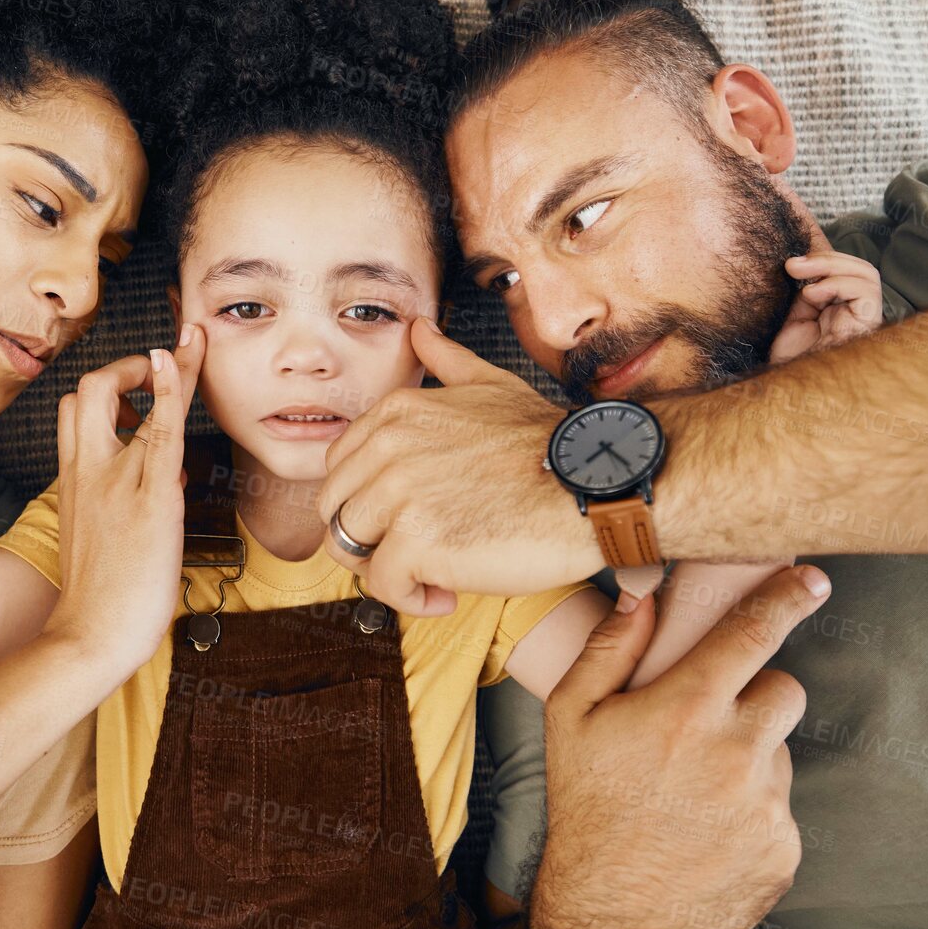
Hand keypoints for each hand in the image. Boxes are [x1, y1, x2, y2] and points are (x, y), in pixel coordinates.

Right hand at [42, 326, 205, 681]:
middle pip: (87, 391)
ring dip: (166, 365)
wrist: (90, 637)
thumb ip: (129, 496)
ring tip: (192, 343)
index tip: (144, 369)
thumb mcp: (106, 535)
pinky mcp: (150, 498)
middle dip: (126, 365)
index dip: (112, 382)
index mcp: (75, 481)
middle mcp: (87, 471)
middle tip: (161, 364)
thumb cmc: (103, 598)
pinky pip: (160, 430)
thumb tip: (168, 471)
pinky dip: (170, 388)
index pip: (80, 411)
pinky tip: (177, 359)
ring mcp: (115, 481)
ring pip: (121, 397)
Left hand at [317, 317, 601, 614]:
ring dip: (388, 572)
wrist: (591, 485)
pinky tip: (447, 594)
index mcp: (395, 414)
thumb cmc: (547, 444)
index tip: (410, 517)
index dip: (369, 501)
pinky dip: (412, 599)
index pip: (340, 468)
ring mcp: (398, 494)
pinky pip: (383, 585)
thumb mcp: (491, 385)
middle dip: (368, 539)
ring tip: (433, 576)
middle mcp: (387, 447)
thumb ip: (446, 361)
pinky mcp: (414, 542)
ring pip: (349, 548)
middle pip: (336, 509)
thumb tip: (418, 329)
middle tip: (416, 553)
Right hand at [531, 565, 830, 928]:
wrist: (612, 917)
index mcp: (685, 709)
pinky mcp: (783, 847)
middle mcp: (736, 752)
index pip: (752, 633)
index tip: (811, 580)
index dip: (786, 598)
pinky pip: (779, 806)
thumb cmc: (586, 811)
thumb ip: (608, 649)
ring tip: (694, 788)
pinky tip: (708, 825)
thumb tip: (640, 596)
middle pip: (786, 689)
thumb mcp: (570, 719)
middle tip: (711, 719)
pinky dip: (751, 809)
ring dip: (749, 756)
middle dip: (758, 693)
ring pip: (778, 751)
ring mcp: (766, 804)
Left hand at [769, 249, 882, 363]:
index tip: (790, 264)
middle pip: (858, 268)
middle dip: (825, 259)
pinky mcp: (870, 323)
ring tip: (801, 277)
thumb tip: (798, 261)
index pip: (844, 268)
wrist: (790, 379)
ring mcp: (865, 316)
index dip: (821, 258)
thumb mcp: (793, 313)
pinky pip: (866, 292)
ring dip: (831, 268)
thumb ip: (802, 288)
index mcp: (840, 304)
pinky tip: (813, 294)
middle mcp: (856, 309)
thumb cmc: (791, 352)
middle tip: (793, 265)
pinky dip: (839, 285)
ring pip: (866, 275)